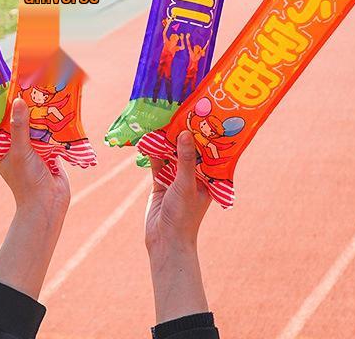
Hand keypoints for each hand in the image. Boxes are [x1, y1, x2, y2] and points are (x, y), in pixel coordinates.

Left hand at [0, 98, 69, 298]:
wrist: (47, 205)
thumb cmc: (26, 181)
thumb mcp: (20, 151)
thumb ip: (20, 127)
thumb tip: (18, 101)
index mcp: (1, 148)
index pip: (0, 121)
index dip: (4, 105)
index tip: (10, 85)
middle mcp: (15, 147)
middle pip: (19, 121)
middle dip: (26, 105)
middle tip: (32, 83)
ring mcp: (33, 149)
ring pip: (36, 126)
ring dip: (42, 113)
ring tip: (47, 91)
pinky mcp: (49, 152)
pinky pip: (51, 134)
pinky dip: (55, 123)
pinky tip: (61, 108)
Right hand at [145, 130, 210, 323]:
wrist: (165, 242)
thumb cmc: (184, 216)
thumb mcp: (186, 185)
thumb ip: (184, 160)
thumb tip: (185, 133)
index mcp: (207, 177)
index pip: (207, 151)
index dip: (202, 134)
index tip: (198, 114)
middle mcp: (193, 175)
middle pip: (187, 150)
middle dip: (182, 135)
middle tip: (176, 112)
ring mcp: (176, 178)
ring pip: (171, 155)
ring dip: (165, 141)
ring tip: (161, 120)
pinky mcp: (161, 183)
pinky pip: (157, 163)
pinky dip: (152, 153)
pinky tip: (147, 139)